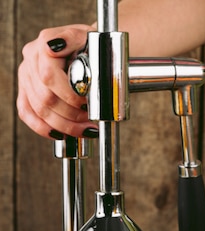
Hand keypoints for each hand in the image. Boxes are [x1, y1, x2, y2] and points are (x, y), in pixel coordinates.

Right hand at [17, 24, 97, 139]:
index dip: (70, 95)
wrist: (89, 46)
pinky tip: (60, 134)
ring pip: (39, 109)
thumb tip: (51, 47)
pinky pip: (26, 112)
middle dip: (72, 114)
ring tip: (86, 129)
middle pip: (45, 97)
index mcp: (45, 43)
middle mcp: (31, 59)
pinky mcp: (26, 90)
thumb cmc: (91, 43)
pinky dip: (43, 128)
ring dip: (65, 124)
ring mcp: (27, 75)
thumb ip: (72, 38)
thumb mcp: (89, 36)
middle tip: (92, 119)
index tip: (89, 103)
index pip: (49, 76)